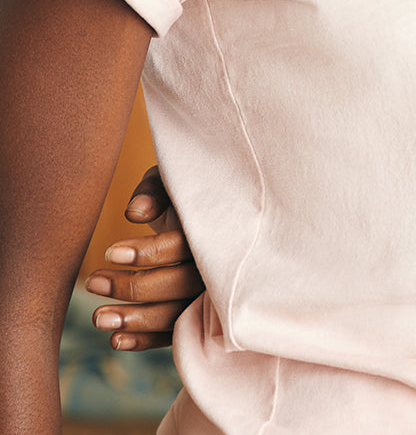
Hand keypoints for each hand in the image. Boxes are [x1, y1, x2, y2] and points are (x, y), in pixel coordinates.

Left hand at [84, 165, 203, 350]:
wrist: (205, 207)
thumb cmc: (180, 191)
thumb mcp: (169, 180)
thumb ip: (153, 191)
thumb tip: (135, 213)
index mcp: (213, 227)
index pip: (182, 247)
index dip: (146, 253)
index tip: (110, 253)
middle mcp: (218, 264)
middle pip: (179, 285)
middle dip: (133, 288)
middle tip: (92, 282)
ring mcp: (211, 292)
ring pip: (177, 314)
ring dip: (135, 321)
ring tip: (97, 317)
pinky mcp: (200, 312)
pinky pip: (176, 331)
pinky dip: (147, 340)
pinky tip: (116, 340)